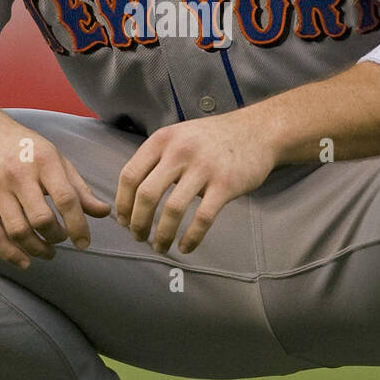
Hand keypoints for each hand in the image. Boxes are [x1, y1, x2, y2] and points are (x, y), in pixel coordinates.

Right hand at [0, 116, 109, 269]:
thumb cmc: (27, 150)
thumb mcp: (57, 160)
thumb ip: (79, 188)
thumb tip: (104, 212)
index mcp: (44, 161)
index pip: (65, 198)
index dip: (78, 225)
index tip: (84, 243)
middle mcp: (18, 174)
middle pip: (41, 219)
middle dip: (56, 237)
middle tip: (61, 238)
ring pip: (18, 231)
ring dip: (37, 249)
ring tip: (47, 251)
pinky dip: (10, 255)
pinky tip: (25, 261)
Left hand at [115, 109, 277, 255]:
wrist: (257, 131)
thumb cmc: (213, 138)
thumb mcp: (179, 136)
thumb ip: (157, 159)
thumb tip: (132, 195)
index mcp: (163, 140)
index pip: (130, 175)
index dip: (122, 203)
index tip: (123, 221)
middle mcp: (180, 152)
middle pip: (146, 195)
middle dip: (138, 223)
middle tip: (138, 237)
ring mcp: (203, 168)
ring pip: (172, 210)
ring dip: (162, 235)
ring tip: (159, 247)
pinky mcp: (225, 185)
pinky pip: (202, 219)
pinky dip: (190, 238)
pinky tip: (185, 247)